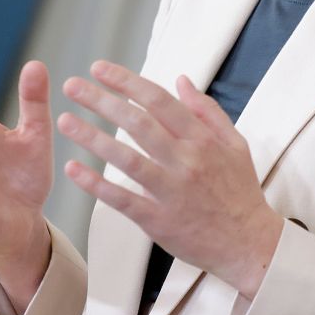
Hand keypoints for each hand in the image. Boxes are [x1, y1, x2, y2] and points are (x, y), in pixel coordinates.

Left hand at [55, 61, 283, 298]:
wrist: (249, 244)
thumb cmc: (241, 192)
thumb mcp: (236, 144)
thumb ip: (207, 111)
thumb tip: (181, 80)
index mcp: (202, 139)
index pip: (158, 100)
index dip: (127, 81)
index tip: (100, 69)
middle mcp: (186, 161)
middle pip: (138, 123)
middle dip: (102, 100)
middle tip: (73, 85)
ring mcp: (171, 191)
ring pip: (126, 158)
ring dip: (93, 137)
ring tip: (65, 121)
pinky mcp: (158, 220)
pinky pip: (122, 199)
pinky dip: (96, 184)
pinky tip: (73, 169)